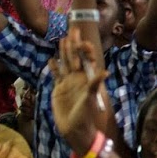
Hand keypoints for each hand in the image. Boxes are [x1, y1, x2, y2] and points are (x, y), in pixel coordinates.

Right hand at [50, 32, 106, 154]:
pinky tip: (51, 60)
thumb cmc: (86, 115)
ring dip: (63, 52)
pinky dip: (53, 68)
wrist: (74, 129)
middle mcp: (77, 78)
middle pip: (75, 57)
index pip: (86, 59)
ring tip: (62, 39)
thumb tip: (105, 72)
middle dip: (74, 44)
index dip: (85, 49)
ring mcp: (67, 83)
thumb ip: (95, 84)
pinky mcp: (58, 90)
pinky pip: (56, 76)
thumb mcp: (90, 98)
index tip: (83, 37)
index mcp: (86, 78)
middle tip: (73, 29)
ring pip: (64, 63)